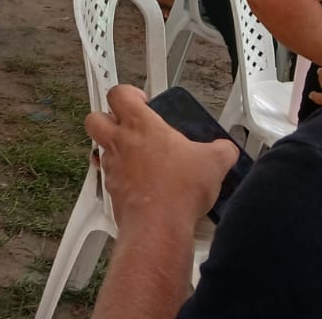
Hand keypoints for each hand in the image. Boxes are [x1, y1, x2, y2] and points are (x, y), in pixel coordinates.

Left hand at [85, 85, 240, 230]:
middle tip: (126, 125)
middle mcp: (120, 143)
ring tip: (138, 159)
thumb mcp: (213, 162)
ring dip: (115, 151)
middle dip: (106, 118)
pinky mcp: (111, 192)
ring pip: (100, 150)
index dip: (128, 94)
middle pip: (94, 119)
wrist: (159, 226)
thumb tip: (227, 150)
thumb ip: (222, 150)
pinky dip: (121, 179)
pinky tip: (141, 186)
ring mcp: (113, 168)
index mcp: (140, 125)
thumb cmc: (178, 190)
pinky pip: (109, 178)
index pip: (119, 94)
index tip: (142, 101)